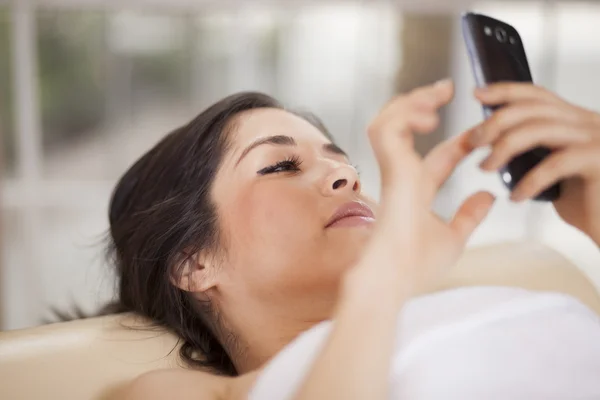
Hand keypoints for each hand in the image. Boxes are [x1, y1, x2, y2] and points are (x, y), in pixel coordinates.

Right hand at [352, 79, 495, 296]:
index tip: (479, 136)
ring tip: (436, 95)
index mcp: (416, 190)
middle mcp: (402, 175)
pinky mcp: (388, 169)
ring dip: (411, 102)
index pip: (438, 156)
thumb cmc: (414, 267)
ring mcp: (393, 170)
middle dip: (422, 103)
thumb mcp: (453, 238)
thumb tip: (489, 196)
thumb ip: (469, 215)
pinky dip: (405, 115)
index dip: (460, 143)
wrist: (393, 279)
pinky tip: (429, 116)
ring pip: (387, 121)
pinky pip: (387, 130)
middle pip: (403, 127)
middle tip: (447, 89)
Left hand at [469, 83, 599, 244]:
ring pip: (540, 129)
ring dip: (504, 147)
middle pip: (533, 108)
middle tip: (472, 141)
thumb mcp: (553, 171)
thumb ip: (531, 153)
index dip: (506, 91)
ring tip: (486, 167)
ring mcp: (597, 139)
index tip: (477, 94)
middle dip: (496, 122)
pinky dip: (530, 180)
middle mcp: (589, 123)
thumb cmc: (589, 204)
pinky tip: (516, 196)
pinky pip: (556, 163)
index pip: (538, 95)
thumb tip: (495, 144)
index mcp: (576, 121)